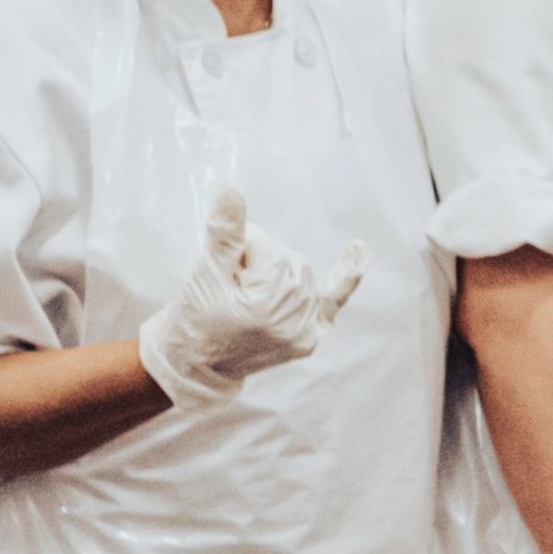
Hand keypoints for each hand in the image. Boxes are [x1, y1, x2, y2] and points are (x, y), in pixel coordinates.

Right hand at [140, 184, 359, 408]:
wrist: (194, 363)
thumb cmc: (195, 318)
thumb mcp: (206, 273)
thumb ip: (225, 233)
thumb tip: (231, 190)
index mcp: (269, 305)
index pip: (267, 248)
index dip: (241, 248)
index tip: (221, 266)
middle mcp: (296, 319)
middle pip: (287, 260)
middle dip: (257, 262)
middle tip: (230, 284)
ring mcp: (306, 330)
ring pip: (302, 274)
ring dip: (277, 272)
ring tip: (246, 294)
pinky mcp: (310, 335)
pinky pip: (336, 298)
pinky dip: (348, 274)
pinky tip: (357, 249)